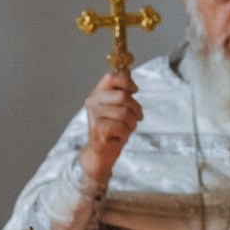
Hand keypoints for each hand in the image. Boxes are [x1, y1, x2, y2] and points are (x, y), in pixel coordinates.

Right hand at [79, 69, 141, 186]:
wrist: (102, 152)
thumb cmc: (114, 128)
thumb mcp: (119, 108)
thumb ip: (123, 93)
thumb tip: (131, 80)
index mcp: (97, 94)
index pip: (111, 77)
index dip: (127, 82)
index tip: (135, 91)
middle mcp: (92, 102)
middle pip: (123, 96)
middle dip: (136, 108)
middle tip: (137, 117)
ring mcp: (93, 116)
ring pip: (125, 113)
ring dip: (132, 124)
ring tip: (126, 129)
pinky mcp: (97, 129)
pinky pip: (122, 127)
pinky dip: (126, 133)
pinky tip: (119, 137)